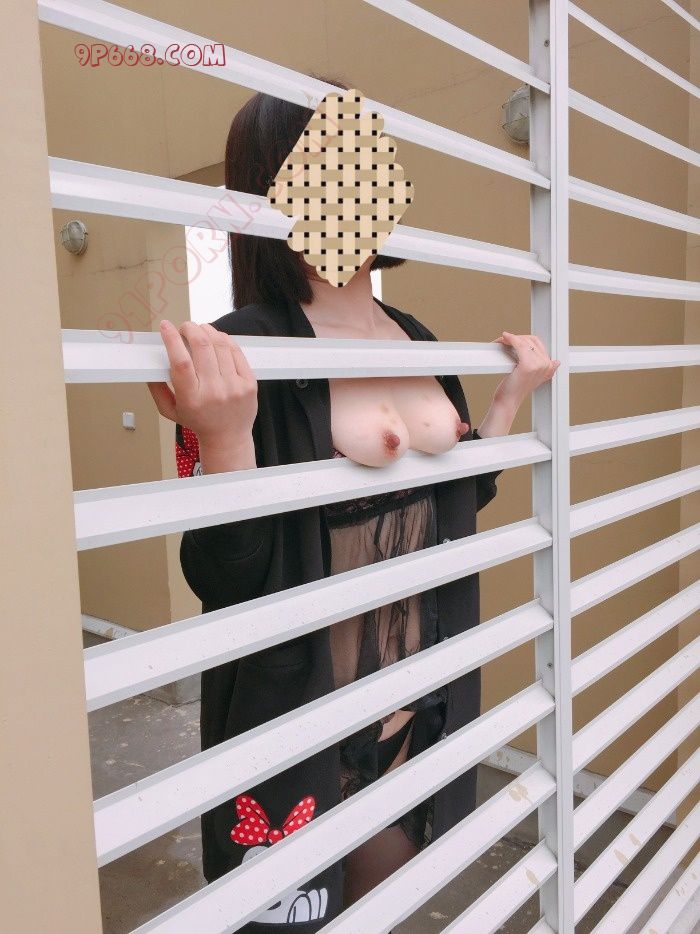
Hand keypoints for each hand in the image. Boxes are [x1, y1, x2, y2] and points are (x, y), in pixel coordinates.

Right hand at [147, 319, 257, 448]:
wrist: (228, 439)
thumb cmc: (198, 422)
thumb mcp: (170, 410)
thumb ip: (157, 388)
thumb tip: (148, 363)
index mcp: (191, 399)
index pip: (181, 362)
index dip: (172, 339)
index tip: (165, 326)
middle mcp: (214, 392)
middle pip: (202, 347)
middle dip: (191, 328)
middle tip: (185, 327)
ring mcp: (234, 387)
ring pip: (220, 344)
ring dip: (208, 331)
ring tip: (200, 330)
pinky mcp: (249, 383)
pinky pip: (236, 351)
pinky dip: (225, 339)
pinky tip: (217, 338)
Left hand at [476, 332, 559, 438]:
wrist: (508, 401)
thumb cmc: (515, 389)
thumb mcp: (533, 377)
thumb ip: (544, 369)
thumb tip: (557, 362)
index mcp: (550, 368)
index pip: (539, 344)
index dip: (525, 340)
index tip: (514, 339)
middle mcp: (547, 366)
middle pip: (533, 341)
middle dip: (518, 338)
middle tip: (507, 339)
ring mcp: (539, 365)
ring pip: (525, 342)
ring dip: (512, 338)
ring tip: (503, 340)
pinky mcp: (528, 365)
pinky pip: (519, 345)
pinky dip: (511, 339)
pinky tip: (505, 337)